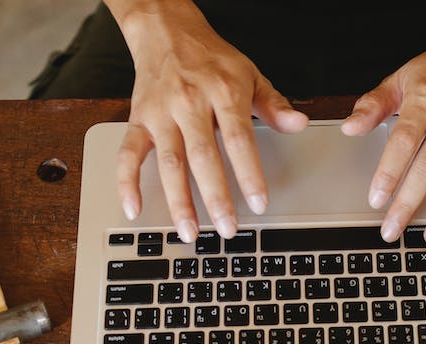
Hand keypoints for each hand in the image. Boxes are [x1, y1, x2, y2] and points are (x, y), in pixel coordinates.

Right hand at [112, 1, 307, 241]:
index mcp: (222, 92)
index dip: (249, 174)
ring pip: (169, 162)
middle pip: (203, 156)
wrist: (166, 31)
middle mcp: (189, 103)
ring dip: (178, 200)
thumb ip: (274, 104)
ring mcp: (161, 113)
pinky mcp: (138, 119)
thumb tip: (298, 123)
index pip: (239, 139)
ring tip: (189, 231)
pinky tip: (134, 208)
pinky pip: (128, 153)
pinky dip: (127, 182)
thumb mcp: (250, 74)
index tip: (259, 203)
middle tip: (227, 229)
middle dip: (216, 197)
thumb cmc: (211, 59)